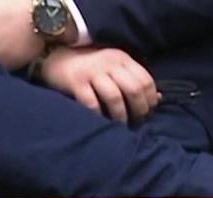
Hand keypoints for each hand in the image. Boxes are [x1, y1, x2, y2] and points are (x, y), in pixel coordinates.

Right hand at [39, 46, 159, 122]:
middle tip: (137, 121)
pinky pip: (92, 103)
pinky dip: (99, 116)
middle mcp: (109, 62)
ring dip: (121, 116)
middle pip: (134, 89)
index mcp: (122, 58)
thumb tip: (159, 99)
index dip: (150, 100)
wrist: (52, 57)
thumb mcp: (114, 68)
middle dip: (139, 110)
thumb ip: (134, 80)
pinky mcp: (75, 82)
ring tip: (121, 125)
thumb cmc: (89, 67)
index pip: (146, 80)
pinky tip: (102, 122)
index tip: (148, 112)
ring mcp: (91, 71)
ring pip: (115, 97)